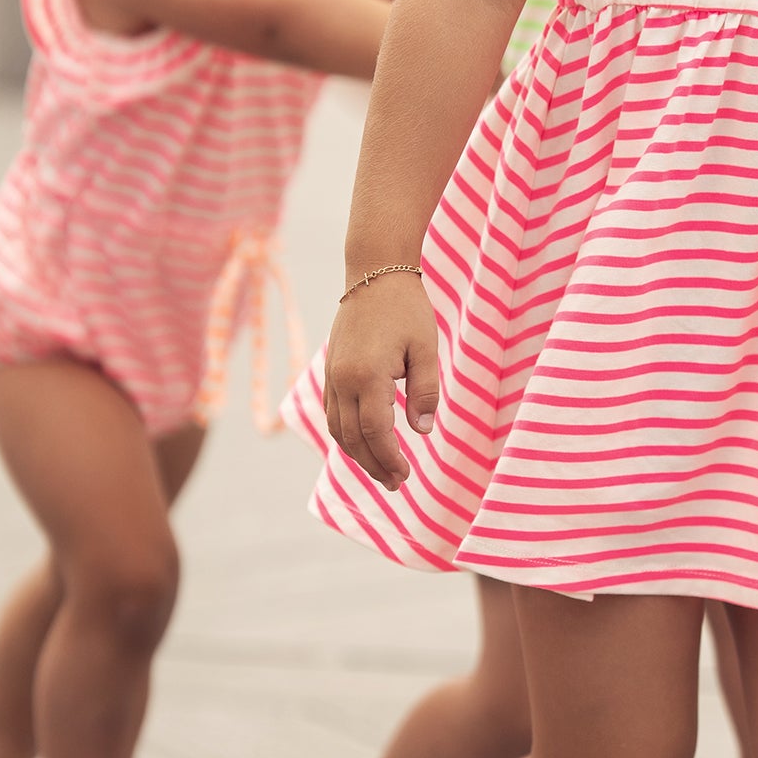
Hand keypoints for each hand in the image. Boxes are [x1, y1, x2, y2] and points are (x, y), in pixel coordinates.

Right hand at [324, 275, 439, 489]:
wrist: (373, 273)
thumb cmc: (406, 309)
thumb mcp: (426, 348)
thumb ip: (425, 390)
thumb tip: (421, 431)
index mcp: (367, 375)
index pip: (376, 431)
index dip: (389, 458)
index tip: (405, 476)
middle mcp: (342, 379)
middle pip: (353, 437)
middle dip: (374, 465)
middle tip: (395, 484)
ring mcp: (332, 375)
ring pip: (337, 429)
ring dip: (357, 455)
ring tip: (381, 472)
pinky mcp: (331, 370)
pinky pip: (333, 413)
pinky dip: (346, 435)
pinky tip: (363, 444)